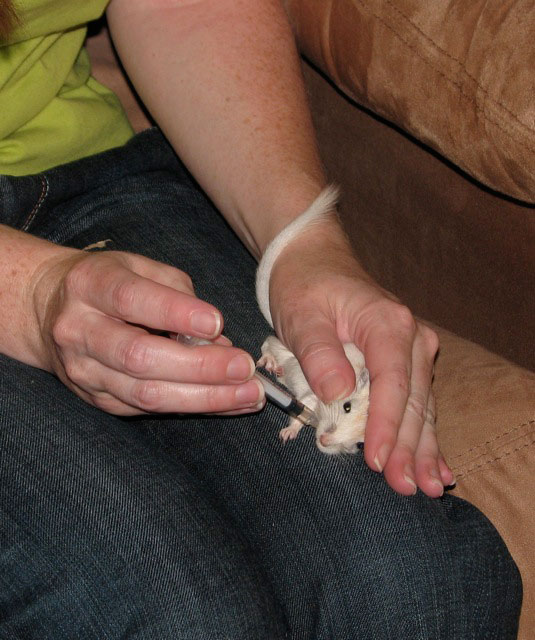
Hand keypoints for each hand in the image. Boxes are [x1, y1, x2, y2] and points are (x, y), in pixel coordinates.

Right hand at [31, 250, 263, 415]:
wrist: (51, 310)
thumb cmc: (110, 283)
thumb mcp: (139, 267)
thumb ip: (178, 293)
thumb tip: (218, 338)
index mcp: (90, 285)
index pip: (132, 300)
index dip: (176, 313)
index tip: (217, 323)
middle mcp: (80, 330)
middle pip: (139, 356)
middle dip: (199, 366)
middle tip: (244, 367)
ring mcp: (84, 371)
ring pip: (145, 393)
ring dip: (204, 397)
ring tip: (248, 394)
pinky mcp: (97, 399)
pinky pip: (148, 409)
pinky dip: (193, 406)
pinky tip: (226, 403)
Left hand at [268, 220, 453, 497]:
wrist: (314, 262)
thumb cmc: (305, 288)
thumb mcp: (302, 316)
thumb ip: (319, 353)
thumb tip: (338, 394)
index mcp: (387, 323)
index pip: (392, 383)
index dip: (386, 425)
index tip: (378, 461)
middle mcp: (410, 337)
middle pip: (414, 400)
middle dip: (409, 447)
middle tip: (405, 487)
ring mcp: (413, 349)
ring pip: (421, 406)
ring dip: (421, 447)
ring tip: (427, 486)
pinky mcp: (404, 361)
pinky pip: (417, 402)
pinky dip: (423, 434)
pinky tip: (437, 464)